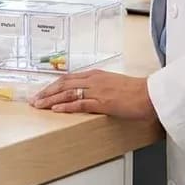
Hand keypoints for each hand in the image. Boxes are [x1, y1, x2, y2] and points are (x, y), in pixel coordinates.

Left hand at [31, 69, 157, 119]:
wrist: (150, 95)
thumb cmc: (135, 91)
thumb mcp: (113, 84)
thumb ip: (99, 87)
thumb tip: (88, 94)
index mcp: (95, 75)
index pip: (68, 78)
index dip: (53, 85)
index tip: (42, 92)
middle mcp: (93, 80)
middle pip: (63, 84)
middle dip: (46, 92)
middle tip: (34, 100)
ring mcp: (97, 91)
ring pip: (67, 93)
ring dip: (50, 100)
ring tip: (39, 105)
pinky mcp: (102, 102)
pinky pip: (80, 104)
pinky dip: (65, 106)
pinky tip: (55, 110)